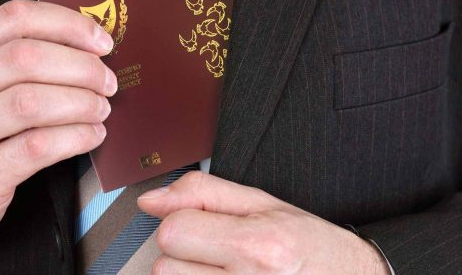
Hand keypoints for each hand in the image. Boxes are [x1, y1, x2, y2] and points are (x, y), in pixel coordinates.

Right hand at [0, 0, 117, 273]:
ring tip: (101, 109)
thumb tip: (78, 46)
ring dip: (81, 102)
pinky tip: (91, 136)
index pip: (12, 19)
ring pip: (32, 101)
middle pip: (26, 58)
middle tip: (107, 80)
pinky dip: (75, 137)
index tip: (99, 40)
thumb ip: (1, 64)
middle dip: (81, 65)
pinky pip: (37, 147)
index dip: (66, 24)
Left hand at [138, 172, 390, 274]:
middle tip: (219, 253)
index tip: (204, 226)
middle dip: (185, 254)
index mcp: (257, 246)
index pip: (173, 232)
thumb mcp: (264, 204)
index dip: (183, 223)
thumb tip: (150, 200)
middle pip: (166, 267)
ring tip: (224, 272)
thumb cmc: (311, 246)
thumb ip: (202, 194)